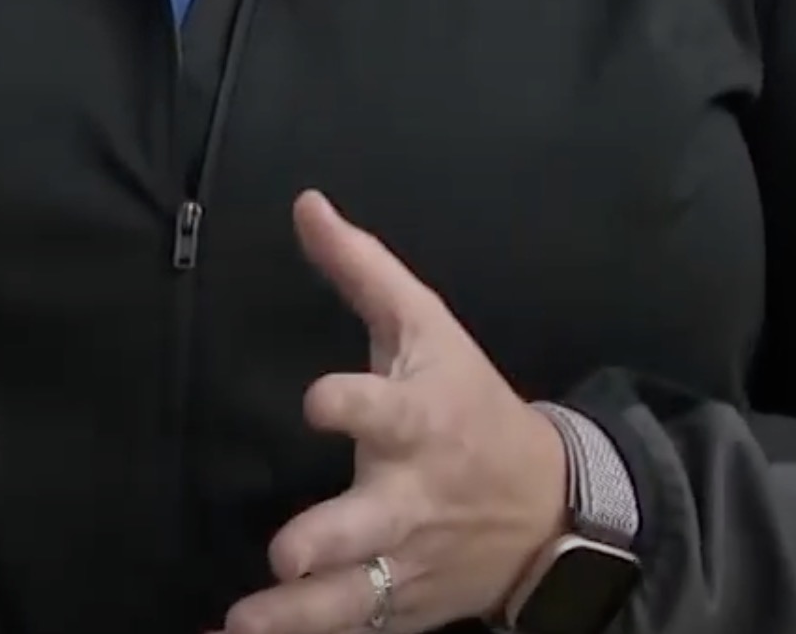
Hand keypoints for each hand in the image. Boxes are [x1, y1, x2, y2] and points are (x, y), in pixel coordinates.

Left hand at [217, 191, 569, 633]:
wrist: (552, 509)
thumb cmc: (471, 403)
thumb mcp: (427, 328)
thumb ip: (362, 270)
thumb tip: (305, 203)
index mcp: (420, 422)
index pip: (385, 409)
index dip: (350, 403)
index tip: (316, 400)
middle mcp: (414, 497)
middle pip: (372, 522)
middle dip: (330, 539)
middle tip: (286, 553)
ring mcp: (408, 559)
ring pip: (355, 595)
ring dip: (300, 614)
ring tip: (244, 624)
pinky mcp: (404, 603)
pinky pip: (354, 628)